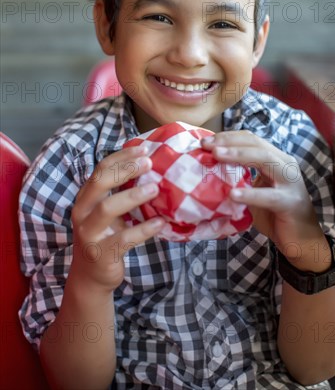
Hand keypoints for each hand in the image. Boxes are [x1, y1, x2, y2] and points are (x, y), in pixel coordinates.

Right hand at [70, 145, 164, 293]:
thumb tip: (149, 167)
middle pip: (100, 183)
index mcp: (85, 198)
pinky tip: (160, 223)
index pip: (100, 170)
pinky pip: (124, 238)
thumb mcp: (108, 212)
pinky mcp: (102, 253)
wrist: (91, 277)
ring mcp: (90, 233)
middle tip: (149, 163)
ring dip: (133, 196)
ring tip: (155, 189)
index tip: (143, 149)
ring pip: (108, 208)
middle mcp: (83, 212)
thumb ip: (119, 193)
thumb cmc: (105, 236)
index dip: (121, 157)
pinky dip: (144, 229)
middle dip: (125, 170)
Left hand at [201, 131, 327, 266]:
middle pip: (256, 144)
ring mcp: (290, 182)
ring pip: (265, 159)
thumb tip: (208, 169)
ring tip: (217, 156)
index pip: (251, 139)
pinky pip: (269, 196)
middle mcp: (285, 164)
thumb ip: (240, 178)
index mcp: (276, 159)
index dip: (228, 137)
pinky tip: (233, 194)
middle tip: (207, 145)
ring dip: (239, 155)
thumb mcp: (254, 190)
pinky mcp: (291, 202)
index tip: (205, 141)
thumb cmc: (274, 214)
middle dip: (229, 142)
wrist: (302, 241)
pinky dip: (250, 194)